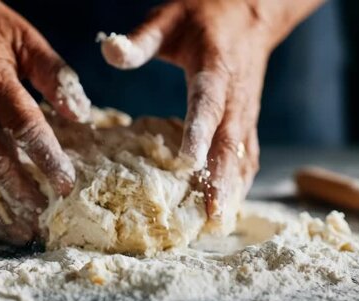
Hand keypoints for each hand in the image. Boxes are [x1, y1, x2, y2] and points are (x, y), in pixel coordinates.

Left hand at [100, 0, 321, 220]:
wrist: (250, 11)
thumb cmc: (203, 16)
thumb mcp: (168, 18)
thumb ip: (140, 39)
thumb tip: (108, 52)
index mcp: (215, 69)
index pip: (208, 104)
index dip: (199, 132)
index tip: (188, 163)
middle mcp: (235, 95)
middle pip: (231, 141)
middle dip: (222, 178)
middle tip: (211, 213)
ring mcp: (246, 111)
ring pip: (243, 154)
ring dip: (234, 188)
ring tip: (218, 221)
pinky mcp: (248, 120)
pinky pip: (248, 154)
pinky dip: (241, 181)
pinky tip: (229, 205)